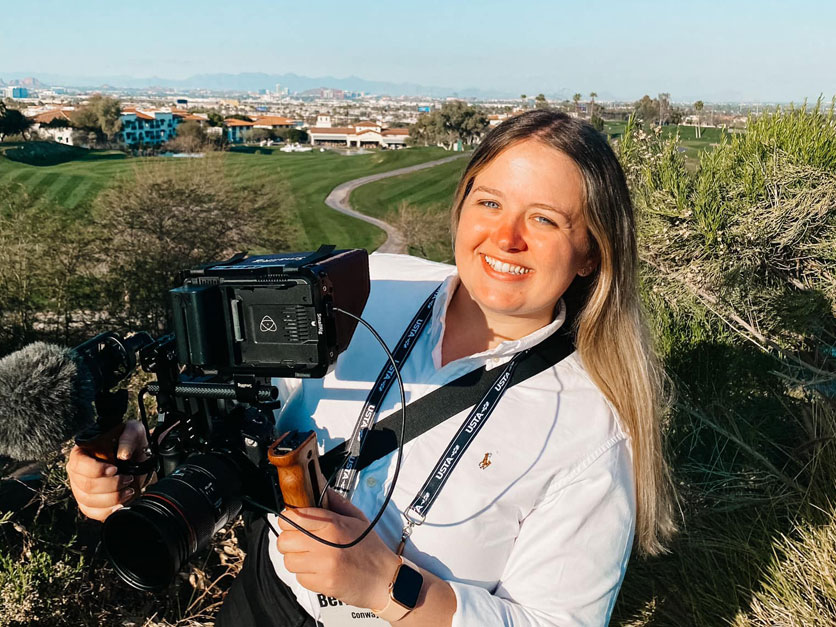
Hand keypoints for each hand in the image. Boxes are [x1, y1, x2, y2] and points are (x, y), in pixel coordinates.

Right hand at [66, 420, 148, 520]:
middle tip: (128, 478)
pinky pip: (92, 513)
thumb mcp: (133, 432)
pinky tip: (120, 505)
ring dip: (112, 498)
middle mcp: (77, 472)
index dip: (96, 470)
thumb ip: (129, 437)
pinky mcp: (88, 504)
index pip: (79, 465)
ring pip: (89, 501)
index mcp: (81, 453)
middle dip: (111, 485)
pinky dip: (107, 511)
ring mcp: (80, 489)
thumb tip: (123, 455)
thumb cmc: (131, 444)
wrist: (138, 460)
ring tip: (129, 490)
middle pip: (86, 486)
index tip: (115, 469)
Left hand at [276, 489, 400, 609]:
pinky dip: (305, 574)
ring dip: (296, 558)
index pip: (293, 517)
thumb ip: (336, 502)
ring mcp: (323, 566)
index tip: (292, 521)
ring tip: (312, 556)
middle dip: (289, 540)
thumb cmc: (370, 548)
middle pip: (284, 540)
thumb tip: (320, 488)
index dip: (288, 518)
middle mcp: (325, 545)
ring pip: (288, 561)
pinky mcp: (322, 584)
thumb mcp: (357, 519)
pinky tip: (319, 570)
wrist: (384, 579)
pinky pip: (299, 578)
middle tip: (301, 540)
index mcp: (333, 525)